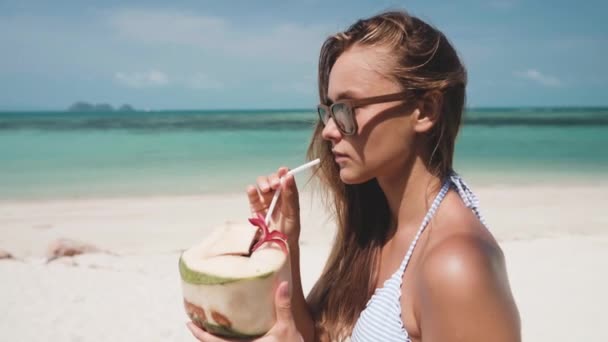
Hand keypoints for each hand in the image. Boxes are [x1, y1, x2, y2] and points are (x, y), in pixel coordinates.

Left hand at [186, 281, 303, 341]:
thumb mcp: (287, 328)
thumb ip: (283, 307)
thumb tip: (282, 284)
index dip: (199, 333)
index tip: (188, 322)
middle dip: (203, 333)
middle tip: (194, 318)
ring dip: (214, 336)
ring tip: (209, 322)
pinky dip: (226, 338)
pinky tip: (229, 330)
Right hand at [246, 167, 300, 245]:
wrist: (278, 246)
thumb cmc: (289, 229)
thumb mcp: (293, 212)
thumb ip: (290, 195)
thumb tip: (288, 176)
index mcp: (288, 194)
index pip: (285, 178)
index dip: (284, 172)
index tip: (283, 171)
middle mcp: (276, 194)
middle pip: (272, 178)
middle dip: (273, 179)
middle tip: (275, 185)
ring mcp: (264, 199)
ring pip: (261, 183)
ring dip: (263, 183)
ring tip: (266, 189)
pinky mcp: (254, 206)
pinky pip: (252, 194)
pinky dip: (251, 190)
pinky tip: (253, 190)